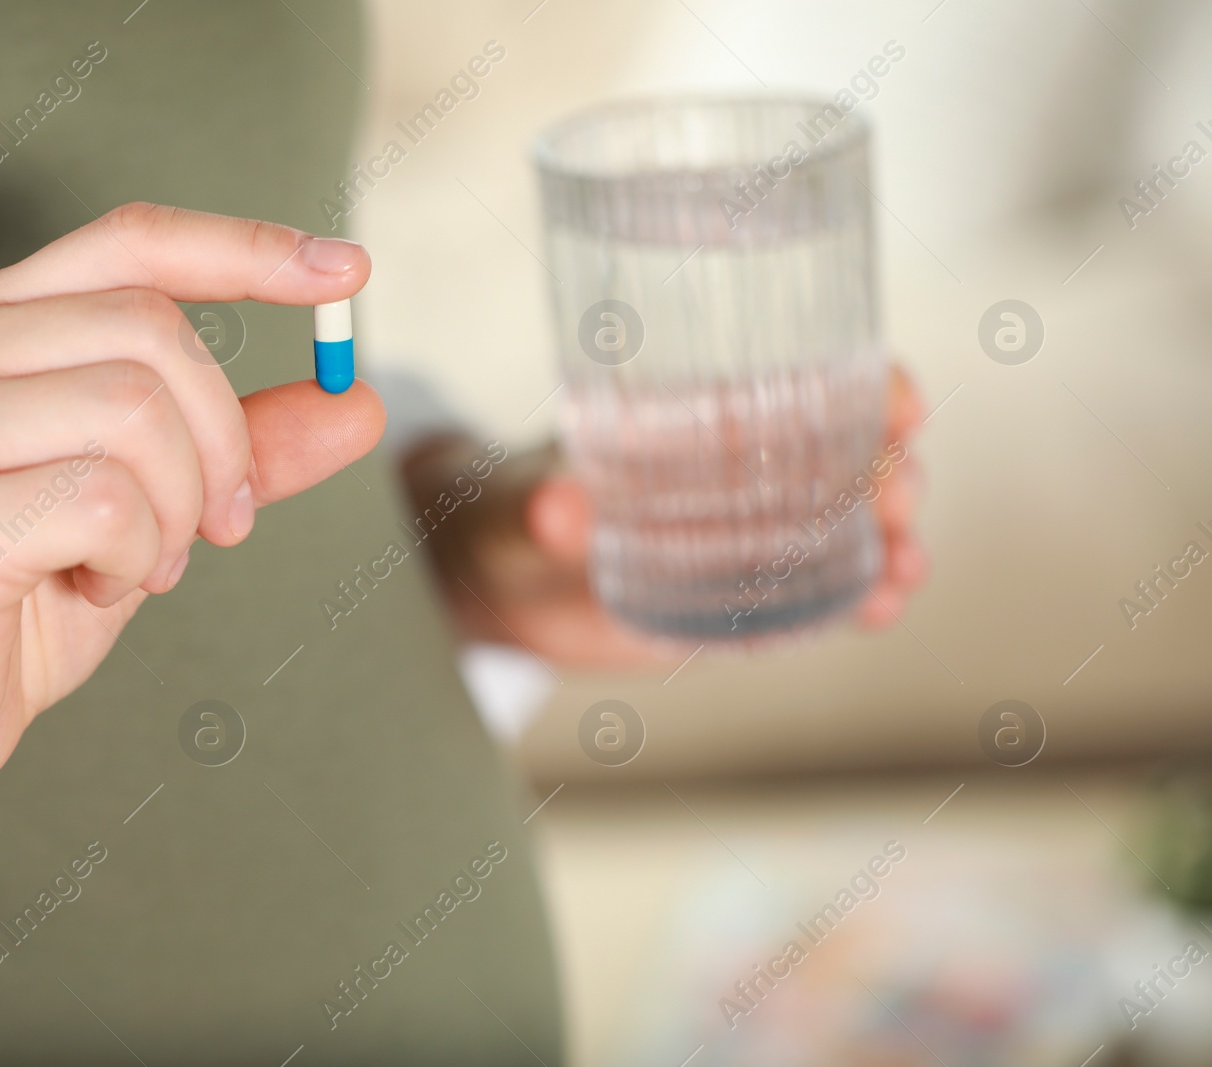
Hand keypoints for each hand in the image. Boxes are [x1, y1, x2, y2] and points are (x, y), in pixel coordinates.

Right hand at [0, 203, 383, 950]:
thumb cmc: (11, 602)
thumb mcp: (147, 510)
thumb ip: (241, 449)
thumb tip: (358, 402)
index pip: (134, 243)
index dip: (248, 249)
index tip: (347, 273)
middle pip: (154, 331)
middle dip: (224, 441)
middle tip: (218, 527)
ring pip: (135, 410)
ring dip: (177, 511)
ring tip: (137, 567)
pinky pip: (105, 500)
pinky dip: (136, 559)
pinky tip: (90, 589)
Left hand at [410, 366, 925, 668]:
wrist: (505, 581)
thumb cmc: (514, 510)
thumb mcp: (525, 506)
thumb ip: (544, 509)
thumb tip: (553, 507)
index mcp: (707, 421)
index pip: (811, 385)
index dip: (871, 387)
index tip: (901, 403)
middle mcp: (746, 472)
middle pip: (854, 457)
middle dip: (893, 473)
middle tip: (897, 500)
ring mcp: (755, 537)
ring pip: (853, 530)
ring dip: (893, 543)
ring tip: (903, 569)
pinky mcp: (748, 599)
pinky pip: (823, 597)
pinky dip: (862, 601)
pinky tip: (883, 608)